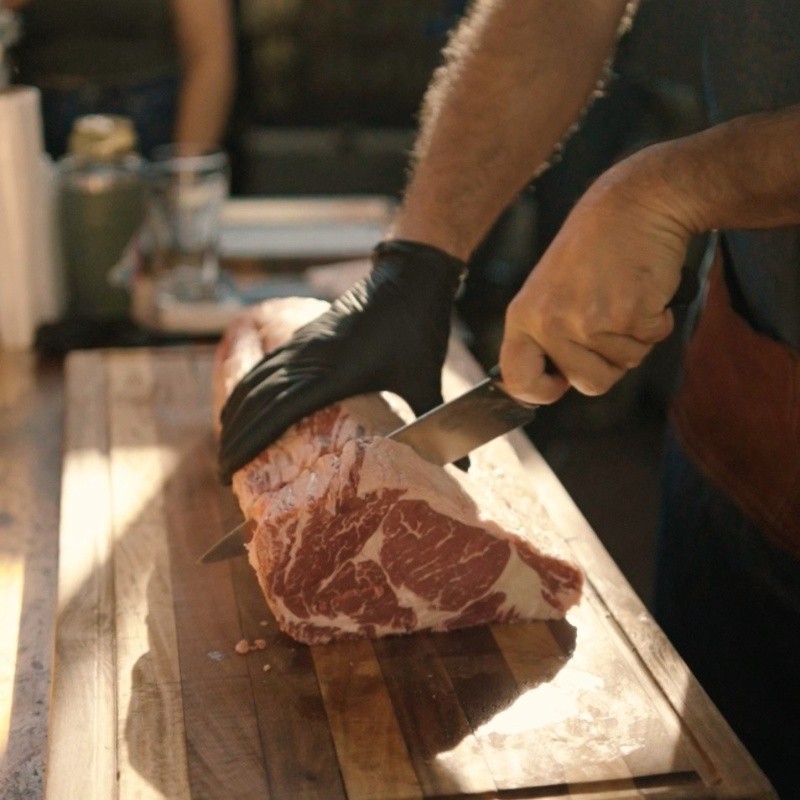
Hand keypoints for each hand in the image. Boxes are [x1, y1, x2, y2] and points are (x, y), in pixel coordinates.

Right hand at [217, 240, 465, 482]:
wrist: (409, 275)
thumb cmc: (418, 328)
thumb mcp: (426, 381)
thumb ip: (435, 426)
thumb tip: (464, 472)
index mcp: (332, 375)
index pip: (275, 414)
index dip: (248, 443)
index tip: (227, 470)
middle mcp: (308, 359)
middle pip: (257, 401)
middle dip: (235, 437)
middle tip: (221, 472)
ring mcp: (303, 343)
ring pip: (256, 379)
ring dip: (236, 411)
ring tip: (224, 441)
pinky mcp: (307, 334)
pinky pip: (267, 362)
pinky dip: (248, 383)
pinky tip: (242, 396)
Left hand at [499, 148, 692, 403]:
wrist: (633, 204)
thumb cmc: (594, 248)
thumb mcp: (549, 290)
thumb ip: (547, 335)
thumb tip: (555, 382)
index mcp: (523, 317)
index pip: (518, 380)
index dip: (541, 392)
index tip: (559, 383)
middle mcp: (550, 323)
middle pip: (588, 384)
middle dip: (609, 362)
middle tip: (609, 320)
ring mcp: (588, 321)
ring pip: (624, 365)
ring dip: (634, 337)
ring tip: (623, 295)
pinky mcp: (627, 315)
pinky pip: (651, 341)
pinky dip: (657, 320)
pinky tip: (643, 289)